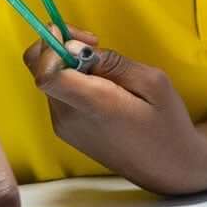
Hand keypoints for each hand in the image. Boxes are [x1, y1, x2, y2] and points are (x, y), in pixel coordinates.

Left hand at [20, 30, 204, 194]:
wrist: (166, 167)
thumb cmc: (166, 124)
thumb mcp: (154, 82)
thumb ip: (113, 62)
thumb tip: (75, 47)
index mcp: (93, 105)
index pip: (46, 74)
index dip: (53, 46)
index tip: (83, 39)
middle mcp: (68, 117)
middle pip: (40, 69)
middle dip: (61, 47)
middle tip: (95, 44)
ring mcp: (63, 126)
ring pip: (49, 78)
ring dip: (69, 63)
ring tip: (107, 71)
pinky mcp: (65, 129)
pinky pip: (58, 92)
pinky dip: (73, 79)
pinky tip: (102, 86)